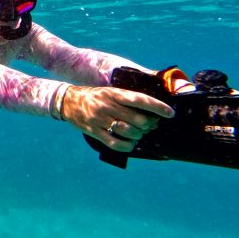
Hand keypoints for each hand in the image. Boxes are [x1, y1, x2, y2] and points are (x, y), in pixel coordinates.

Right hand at [59, 86, 174, 151]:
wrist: (68, 101)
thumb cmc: (95, 96)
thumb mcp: (110, 91)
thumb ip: (128, 98)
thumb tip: (151, 111)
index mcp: (114, 93)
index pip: (140, 100)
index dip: (157, 107)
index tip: (170, 113)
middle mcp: (108, 106)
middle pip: (138, 119)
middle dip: (149, 124)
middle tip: (150, 125)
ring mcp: (100, 120)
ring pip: (129, 132)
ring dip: (139, 135)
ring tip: (139, 133)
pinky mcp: (94, 132)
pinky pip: (116, 143)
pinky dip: (127, 146)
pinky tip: (131, 143)